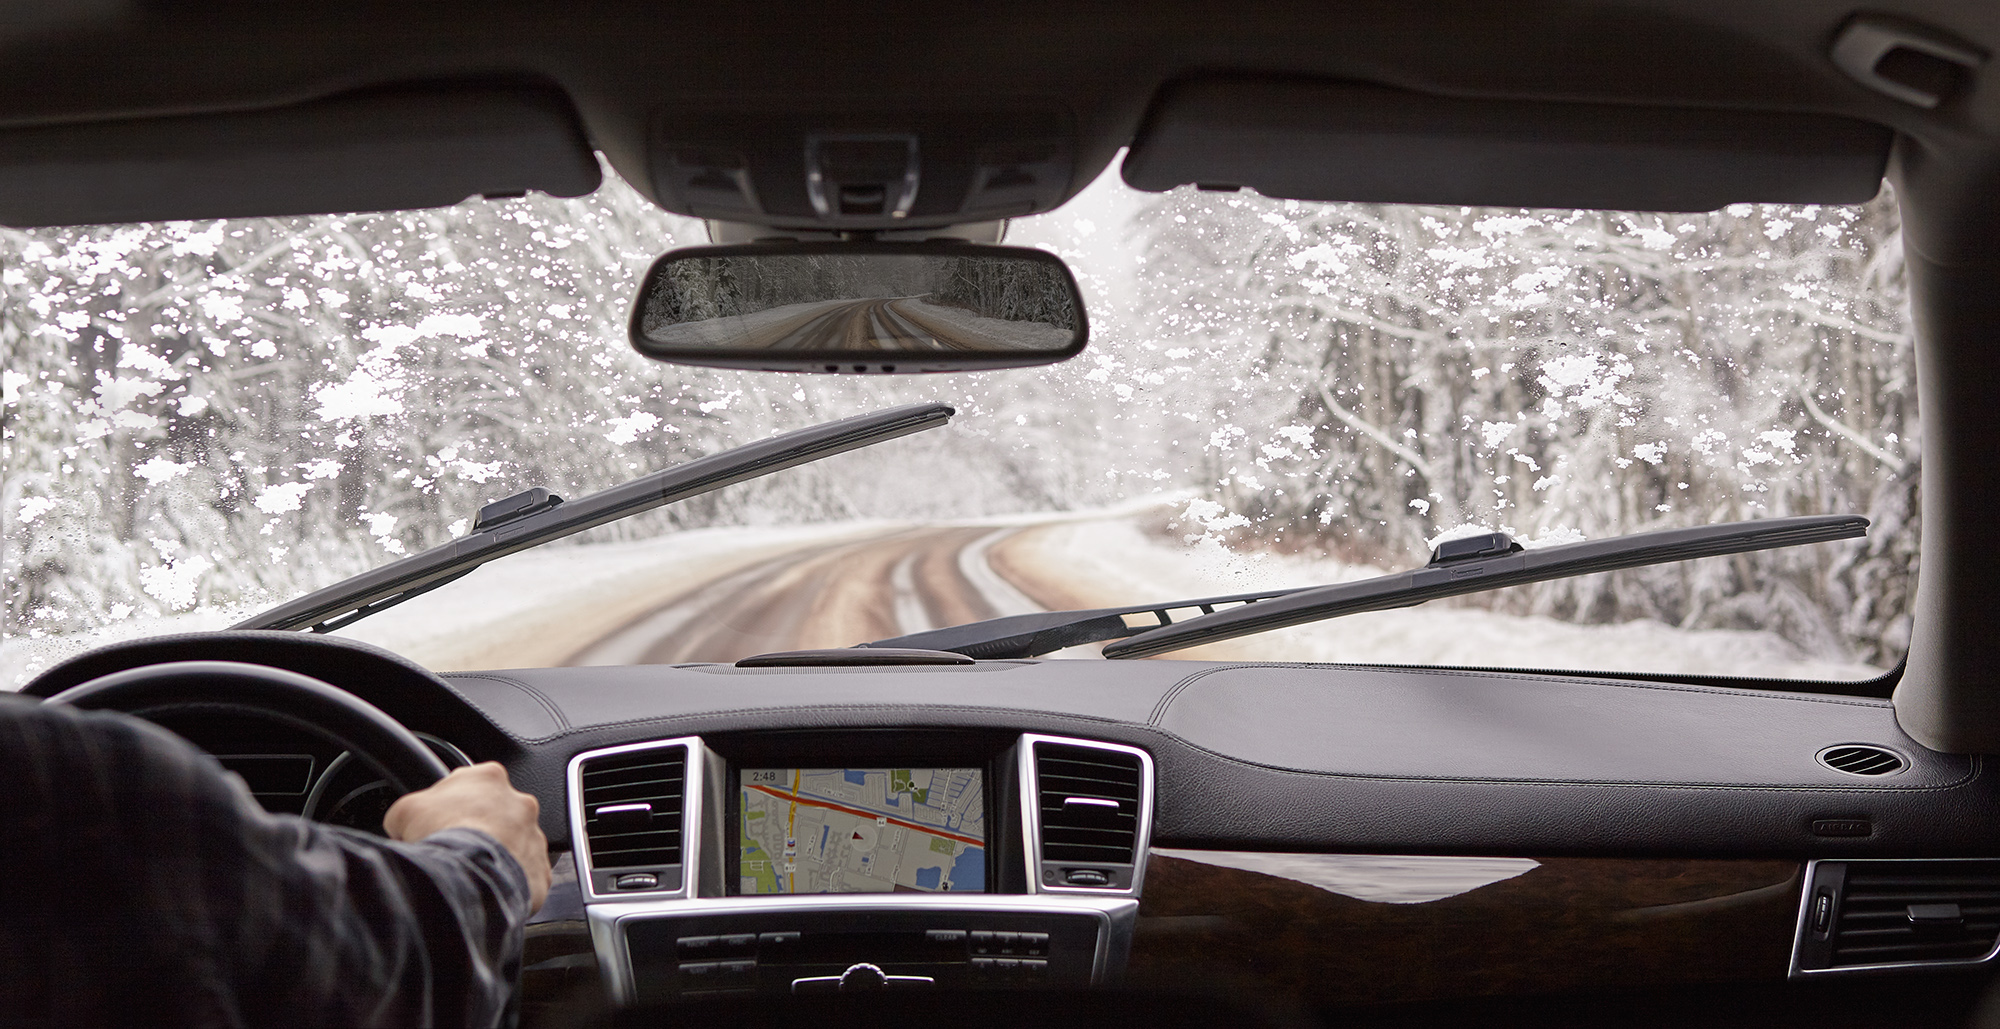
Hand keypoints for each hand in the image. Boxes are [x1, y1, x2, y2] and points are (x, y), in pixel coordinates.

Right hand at [385, 762, 550, 912]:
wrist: (467, 875)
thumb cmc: (439, 836)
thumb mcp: (404, 812)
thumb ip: (408, 811)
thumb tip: (402, 825)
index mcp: (489, 778)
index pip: (471, 785)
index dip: (450, 806)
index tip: (438, 822)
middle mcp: (520, 804)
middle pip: (496, 815)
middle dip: (477, 831)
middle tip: (453, 850)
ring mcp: (534, 837)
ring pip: (513, 847)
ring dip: (494, 857)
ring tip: (469, 874)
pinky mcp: (540, 871)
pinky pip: (524, 878)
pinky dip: (506, 884)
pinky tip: (486, 891)